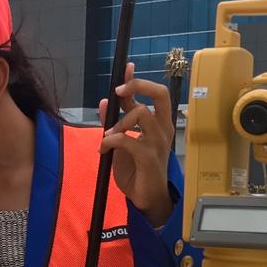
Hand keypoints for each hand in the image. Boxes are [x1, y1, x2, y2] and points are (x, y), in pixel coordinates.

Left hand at [98, 62, 174, 227]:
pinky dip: (111, 140)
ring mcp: (158, 142)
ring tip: (106, 137)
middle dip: (137, 86)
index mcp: (158, 123)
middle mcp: (162, 129)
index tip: (126, 68)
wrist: (145, 198)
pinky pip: (128, 139)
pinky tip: (104, 150)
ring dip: (118, 122)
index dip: (139, 79)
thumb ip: (115, 121)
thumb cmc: (136, 169)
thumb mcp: (121, 141)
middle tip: (118, 92)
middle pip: (159, 94)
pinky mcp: (149, 157)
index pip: (154, 93)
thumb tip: (104, 101)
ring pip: (141, 114)